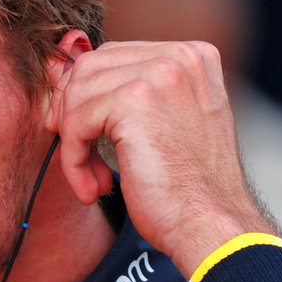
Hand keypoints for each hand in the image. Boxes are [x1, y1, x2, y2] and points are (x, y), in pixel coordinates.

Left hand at [47, 39, 277, 274]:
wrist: (212, 225)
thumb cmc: (189, 189)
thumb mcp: (171, 125)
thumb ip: (139, 96)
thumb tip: (70, 79)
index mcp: (192, 56)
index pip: (114, 56)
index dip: (88, 97)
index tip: (82, 136)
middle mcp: (179, 56)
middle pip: (90, 67)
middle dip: (72, 113)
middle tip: (78, 157)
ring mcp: (159, 74)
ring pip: (77, 93)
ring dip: (73, 141)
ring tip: (91, 180)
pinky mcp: (134, 101)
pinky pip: (76, 122)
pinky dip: (73, 159)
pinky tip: (94, 189)